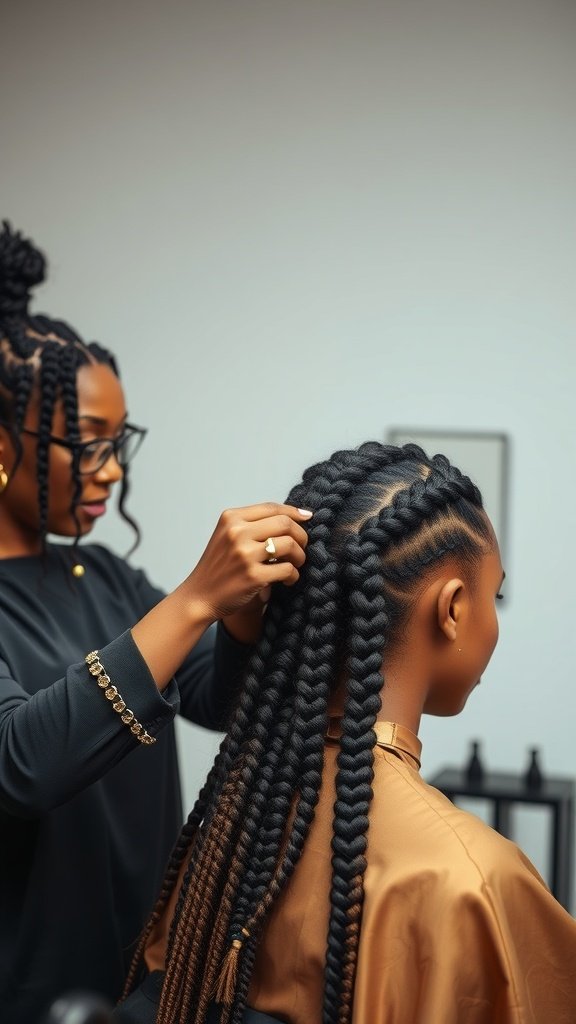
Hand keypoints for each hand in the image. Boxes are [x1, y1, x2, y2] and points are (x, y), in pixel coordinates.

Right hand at [185, 503, 312, 625]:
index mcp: (231, 518)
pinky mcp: (253, 576)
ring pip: (290, 545)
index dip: (294, 512)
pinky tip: (287, 579)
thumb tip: (295, 515)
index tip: (307, 517)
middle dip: (301, 535)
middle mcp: (237, 533)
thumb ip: (253, 524)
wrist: (200, 596)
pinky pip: (287, 569)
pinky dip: (293, 575)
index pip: (272, 507)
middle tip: (302, 547)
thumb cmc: (219, 566)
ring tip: (295, 564)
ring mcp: (245, 555)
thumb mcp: (227, 535)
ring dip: (300, 556)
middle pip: (285, 523)